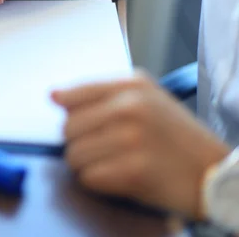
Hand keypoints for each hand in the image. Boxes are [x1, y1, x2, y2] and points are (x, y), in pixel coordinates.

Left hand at [51, 72, 230, 218]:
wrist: (213, 171)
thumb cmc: (174, 136)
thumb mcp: (147, 99)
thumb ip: (100, 94)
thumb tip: (54, 96)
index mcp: (132, 84)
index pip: (74, 94)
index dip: (68, 112)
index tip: (80, 123)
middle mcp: (131, 106)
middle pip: (67, 128)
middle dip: (81, 142)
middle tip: (106, 148)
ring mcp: (132, 138)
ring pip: (74, 155)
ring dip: (89, 164)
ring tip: (115, 162)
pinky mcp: (133, 170)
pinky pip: (88, 177)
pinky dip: (100, 181)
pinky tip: (121, 176)